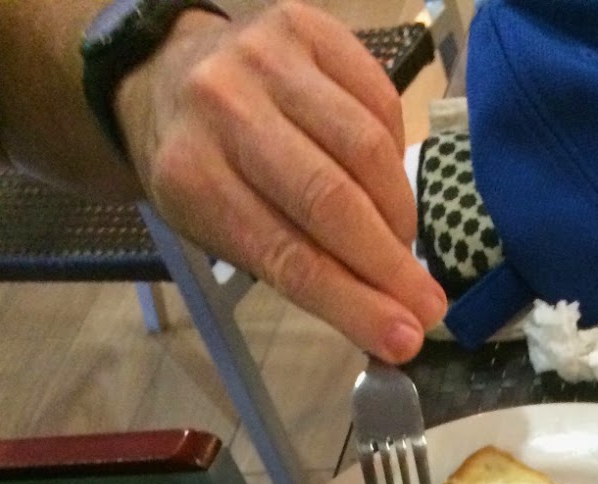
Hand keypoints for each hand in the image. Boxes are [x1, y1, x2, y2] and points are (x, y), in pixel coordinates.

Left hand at [116, 1, 447, 361]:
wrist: (168, 77)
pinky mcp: (306, 27)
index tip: (406, 339)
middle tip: (429, 306)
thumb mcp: (226, 233)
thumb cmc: (206, 172)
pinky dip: (396, 155)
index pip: (288, 255)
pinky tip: (387, 185)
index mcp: (192, 175)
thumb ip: (300, 271)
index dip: (354, 302)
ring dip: (400, 214)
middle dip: (390, 263)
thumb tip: (390, 322)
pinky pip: (379, 100)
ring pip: (366, 148)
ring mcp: (266, 56)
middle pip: (331, 199)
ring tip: (404, 247)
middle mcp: (224, 105)